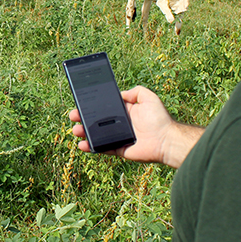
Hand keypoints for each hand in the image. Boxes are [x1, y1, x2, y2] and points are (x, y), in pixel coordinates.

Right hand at [69, 85, 202, 168]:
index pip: (105, 108)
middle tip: (74, 116)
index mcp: (125, 112)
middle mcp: (120, 124)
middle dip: (83, 118)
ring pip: (96, 135)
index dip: (93, 106)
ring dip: (84, 133)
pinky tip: (83, 144)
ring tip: (76, 130)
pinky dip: (92, 147)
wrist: (166, 140)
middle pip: (97, 121)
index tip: (81, 103)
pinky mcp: (119, 150)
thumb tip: (121, 93)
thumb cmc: (159, 119)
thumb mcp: (149, 97)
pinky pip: (102, 148)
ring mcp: (118, 137)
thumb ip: (135, 91)